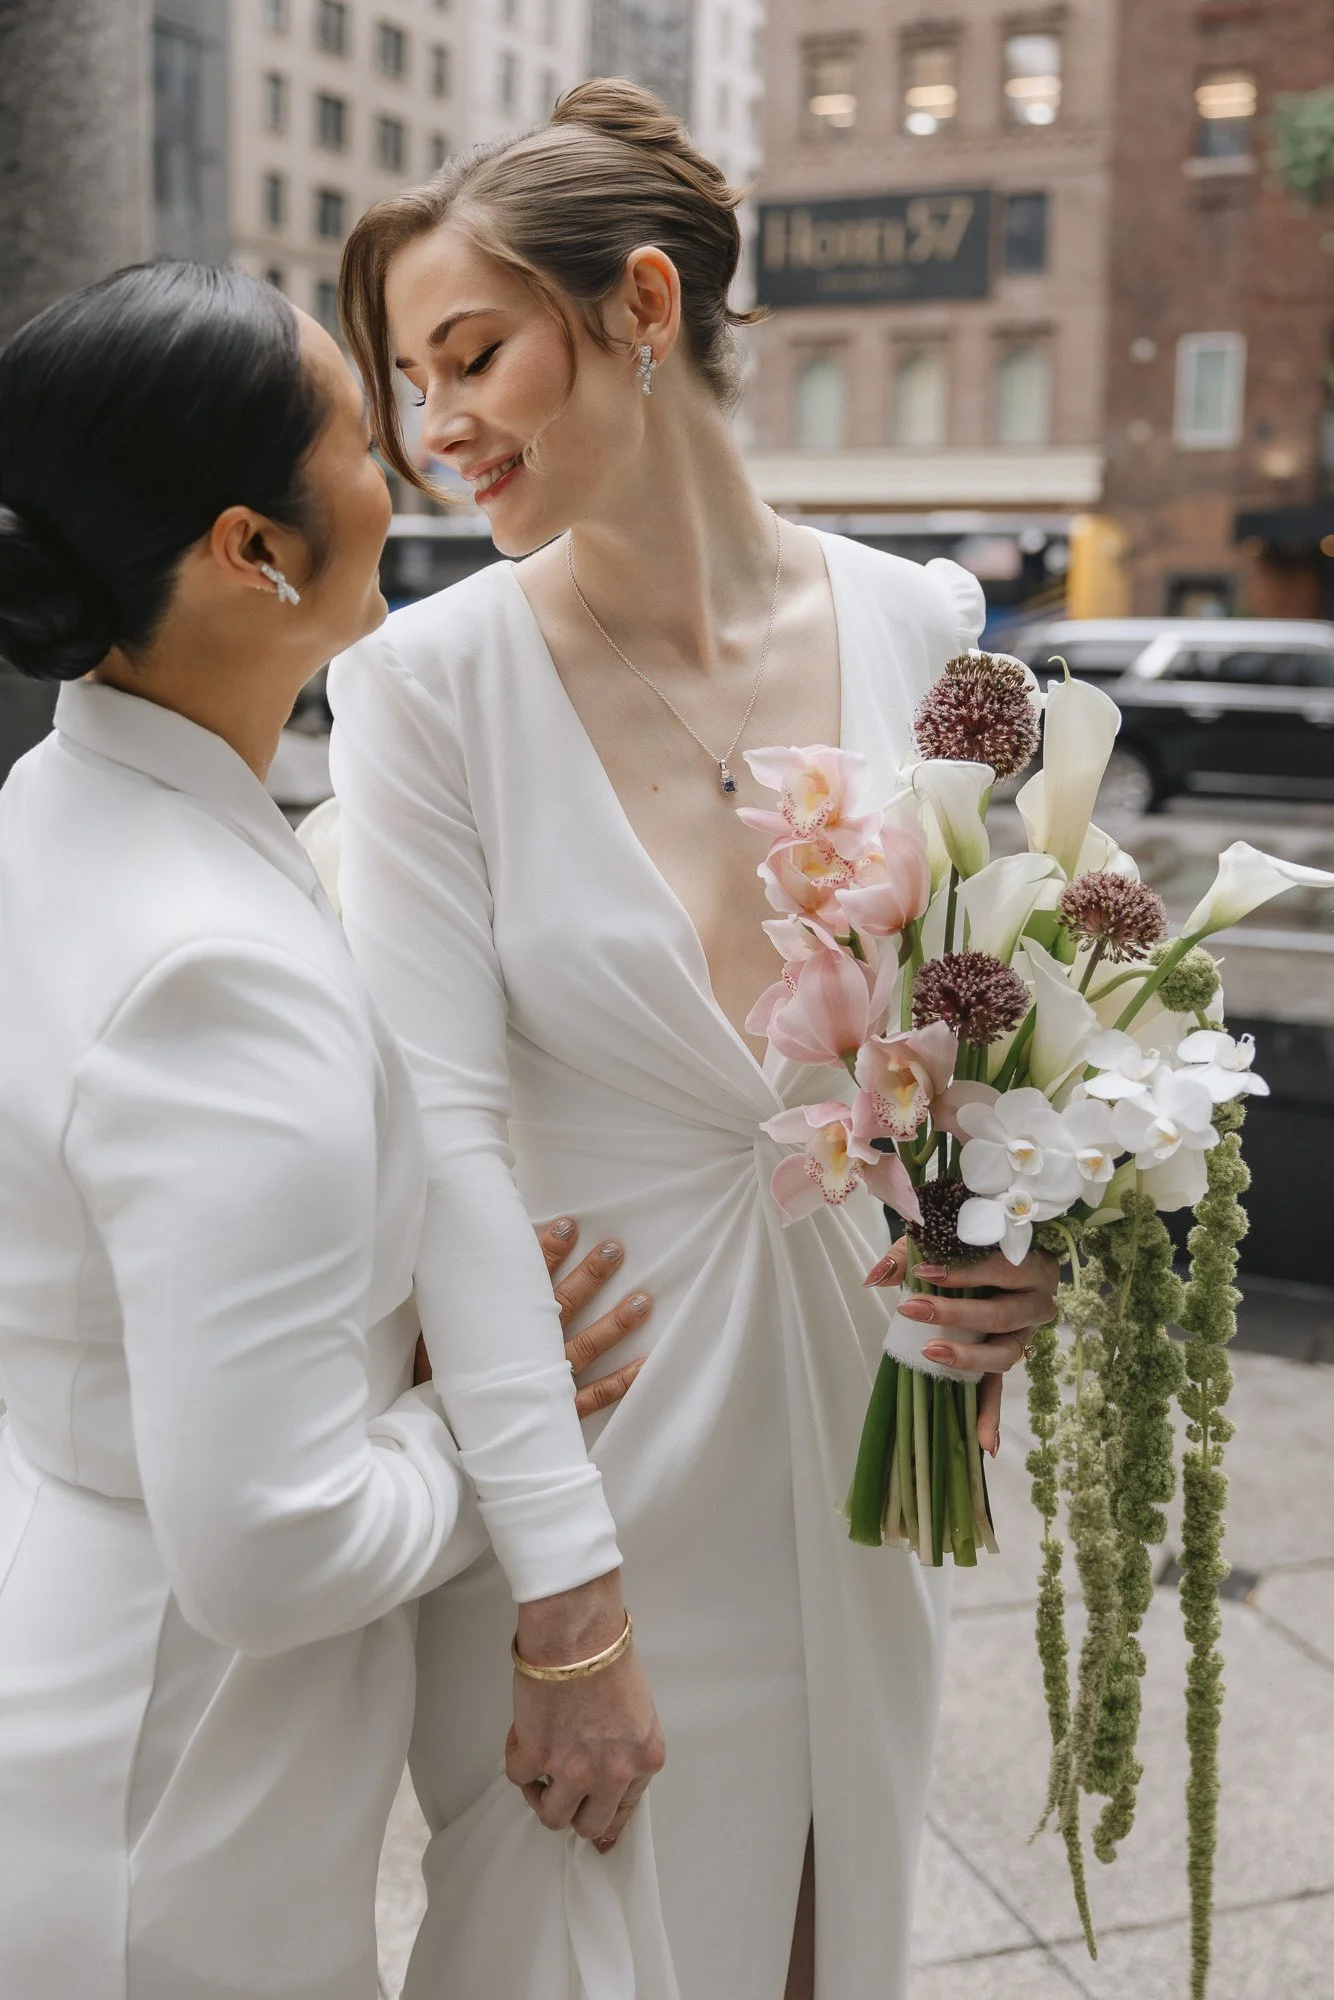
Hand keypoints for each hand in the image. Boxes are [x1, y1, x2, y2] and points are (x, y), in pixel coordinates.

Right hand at [414, 1218, 651, 1417]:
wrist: (441, 1440)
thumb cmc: (438, 1385)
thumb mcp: (438, 1341)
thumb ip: (455, 1310)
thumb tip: (457, 1266)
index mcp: (504, 1330)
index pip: (528, 1282)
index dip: (548, 1252)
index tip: (568, 1226)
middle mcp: (533, 1350)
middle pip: (566, 1305)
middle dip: (591, 1276)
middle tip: (615, 1250)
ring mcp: (550, 1381)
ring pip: (589, 1345)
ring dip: (617, 1323)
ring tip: (643, 1300)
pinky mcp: (559, 1411)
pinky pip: (596, 1396)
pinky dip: (622, 1382)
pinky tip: (645, 1364)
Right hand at [506, 1571, 665, 1849]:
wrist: (577, 1633)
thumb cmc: (607, 1654)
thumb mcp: (636, 1710)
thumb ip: (626, 1748)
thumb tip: (607, 1786)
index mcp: (645, 1759)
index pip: (625, 1809)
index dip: (605, 1816)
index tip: (596, 1826)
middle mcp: (615, 1773)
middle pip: (591, 1825)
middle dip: (573, 1809)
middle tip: (559, 1786)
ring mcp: (576, 1772)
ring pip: (553, 1816)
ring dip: (541, 1793)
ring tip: (538, 1762)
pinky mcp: (539, 1759)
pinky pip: (519, 1778)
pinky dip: (518, 1758)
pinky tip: (525, 1731)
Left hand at [865, 1240, 1058, 1457]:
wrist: (1000, 1255)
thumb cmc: (974, 1245)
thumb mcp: (944, 1240)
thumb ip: (910, 1252)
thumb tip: (876, 1277)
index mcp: (1031, 1266)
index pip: (1003, 1269)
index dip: (966, 1272)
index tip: (924, 1272)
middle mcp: (1038, 1302)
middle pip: (1001, 1315)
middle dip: (954, 1315)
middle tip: (912, 1309)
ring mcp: (1026, 1336)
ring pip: (1004, 1355)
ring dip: (967, 1358)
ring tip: (932, 1354)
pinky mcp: (1008, 1358)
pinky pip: (1000, 1389)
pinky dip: (992, 1417)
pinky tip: (985, 1445)